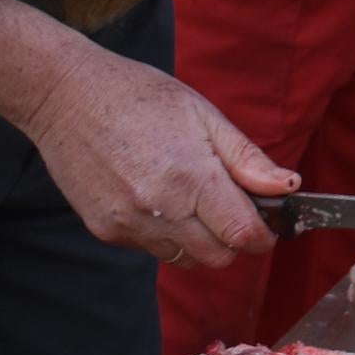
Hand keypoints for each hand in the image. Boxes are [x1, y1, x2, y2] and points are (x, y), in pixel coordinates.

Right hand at [29, 48, 298, 267]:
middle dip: (234, 239)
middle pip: (217, 257)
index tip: (269, 223)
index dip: (264, 234)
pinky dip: (166, 234)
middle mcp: (161, 211)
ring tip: (190, 197)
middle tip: (232, 206)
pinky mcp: (106, 231)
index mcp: (192, 178)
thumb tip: (288, 187)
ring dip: (199, 240)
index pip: (243, 235)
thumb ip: (248, 159)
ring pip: (185, 258)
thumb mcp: (204, 116)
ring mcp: (129, 226)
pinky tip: (157, 197)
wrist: (66, 97)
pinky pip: (152, 249)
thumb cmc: (139, 96)